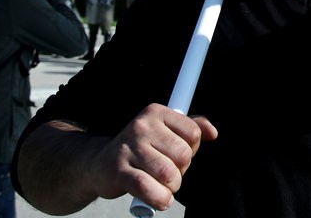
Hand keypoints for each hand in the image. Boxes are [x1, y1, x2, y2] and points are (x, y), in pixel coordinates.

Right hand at [88, 104, 217, 210]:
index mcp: (156, 112)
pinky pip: (147, 187)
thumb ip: (191, 127)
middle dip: (181, 171)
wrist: (98, 164)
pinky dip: (159, 198)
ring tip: (161, 185)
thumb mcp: (164, 131)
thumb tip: (212, 132)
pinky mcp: (118, 170)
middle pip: (184, 155)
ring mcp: (129, 148)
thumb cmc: (139, 149)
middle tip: (167, 173)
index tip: (177, 155)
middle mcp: (142, 126)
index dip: (191, 150)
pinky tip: (159, 199)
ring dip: (170, 188)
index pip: (193, 133)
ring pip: (169, 174)